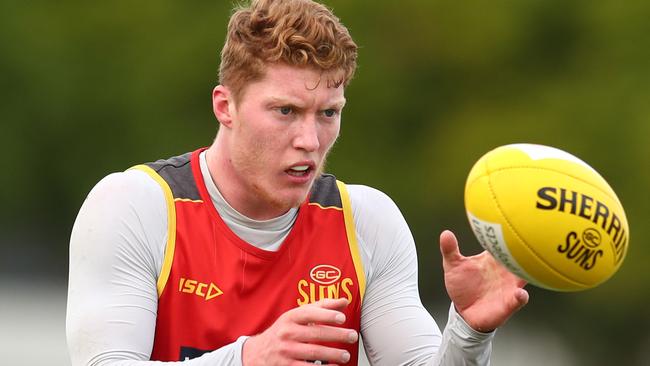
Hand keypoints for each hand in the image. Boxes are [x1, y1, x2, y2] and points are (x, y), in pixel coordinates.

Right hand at [242, 298, 358, 364]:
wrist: (257, 352)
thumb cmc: (283, 330)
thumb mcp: (296, 315)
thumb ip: (321, 307)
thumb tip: (344, 301)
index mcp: (290, 317)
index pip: (309, 314)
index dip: (326, 315)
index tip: (342, 317)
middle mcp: (287, 333)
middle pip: (315, 334)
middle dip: (336, 335)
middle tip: (352, 336)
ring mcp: (286, 351)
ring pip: (313, 352)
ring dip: (332, 354)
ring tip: (346, 355)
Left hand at [439, 230, 528, 331]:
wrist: (464, 311)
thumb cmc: (461, 286)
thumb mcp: (452, 266)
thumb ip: (450, 250)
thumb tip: (445, 233)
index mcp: (492, 259)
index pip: (503, 243)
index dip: (508, 233)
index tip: (514, 221)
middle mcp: (504, 271)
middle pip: (519, 258)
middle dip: (525, 250)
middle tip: (532, 240)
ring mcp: (509, 287)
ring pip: (524, 277)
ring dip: (527, 273)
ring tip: (530, 267)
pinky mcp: (508, 304)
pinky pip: (518, 300)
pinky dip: (520, 297)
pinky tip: (520, 294)